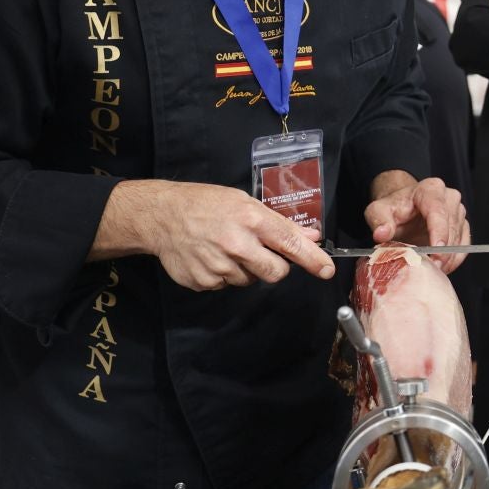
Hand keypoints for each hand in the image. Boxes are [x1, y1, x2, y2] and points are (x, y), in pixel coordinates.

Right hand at [131, 181, 333, 290]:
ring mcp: (219, 266)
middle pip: (275, 273)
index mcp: (251, 220)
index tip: (327, 270)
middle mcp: (237, 245)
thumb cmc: (206, 204)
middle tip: (261, 252)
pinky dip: (224, 274)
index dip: (312, 259)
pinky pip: (226, 285)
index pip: (290, 243)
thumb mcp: (245, 203)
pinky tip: (211, 256)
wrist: (162, 216)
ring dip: (246, 269)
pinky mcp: (204, 282)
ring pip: (250, 280)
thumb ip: (279, 223)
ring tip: (227, 248)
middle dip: (275, 267)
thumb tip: (311, 238)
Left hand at [366, 176, 470, 271]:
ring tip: (430, 268)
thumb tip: (382, 234)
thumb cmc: (394, 207)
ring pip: (458, 240)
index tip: (436, 251)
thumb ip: (379, 220)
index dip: (439, 231)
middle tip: (428, 268)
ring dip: (446, 258)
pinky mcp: (462, 226)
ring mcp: (459, 212)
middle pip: (451, 228)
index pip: (438, 211)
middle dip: (441, 252)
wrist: (403, 208)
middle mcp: (449, 198)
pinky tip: (440, 267)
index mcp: (430, 189)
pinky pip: (463, 247)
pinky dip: (453, 260)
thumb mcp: (378, 210)